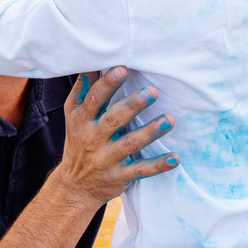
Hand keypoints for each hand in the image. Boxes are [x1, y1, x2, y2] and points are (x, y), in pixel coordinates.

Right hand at [56, 66, 177, 207]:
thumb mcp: (73, 115)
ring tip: (169, 120)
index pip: (94, 100)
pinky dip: (158, 165)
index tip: (123, 69)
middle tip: (152, 92)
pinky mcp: (120, 176)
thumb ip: (83, 90)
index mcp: (82, 120)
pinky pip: (141, 170)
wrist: (75, 185)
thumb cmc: (78, 141)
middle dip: (132, 106)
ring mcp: (107, 159)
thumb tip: (92, 62)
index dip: (108, 84)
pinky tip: (175, 157)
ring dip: (150, 132)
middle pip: (113, 120)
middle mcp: (92, 138)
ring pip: (129, 144)